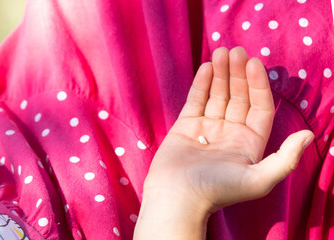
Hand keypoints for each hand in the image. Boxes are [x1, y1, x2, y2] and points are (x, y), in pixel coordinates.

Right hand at [134, 47, 313, 238]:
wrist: (177, 197)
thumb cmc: (217, 190)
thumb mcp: (258, 179)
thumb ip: (285, 158)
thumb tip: (310, 136)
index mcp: (249, 143)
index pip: (259, 107)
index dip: (259, 85)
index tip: (254, 63)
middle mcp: (230, 133)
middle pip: (238, 97)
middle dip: (238, 74)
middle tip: (236, 50)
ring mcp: (208, 128)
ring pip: (217, 95)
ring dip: (220, 74)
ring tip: (221, 52)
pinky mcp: (186, 126)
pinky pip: (196, 101)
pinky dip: (201, 84)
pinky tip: (207, 67)